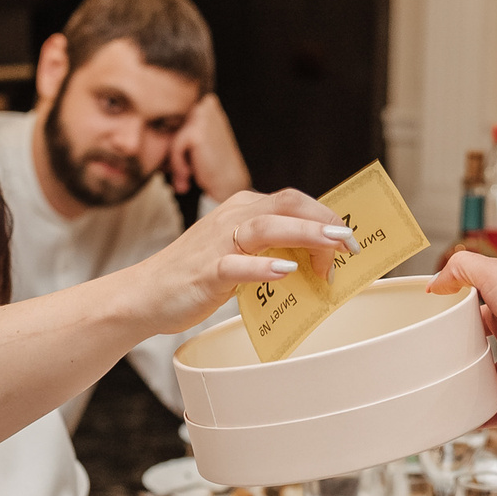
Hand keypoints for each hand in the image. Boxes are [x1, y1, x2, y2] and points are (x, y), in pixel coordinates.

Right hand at [124, 187, 347, 334]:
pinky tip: (284, 273)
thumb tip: (318, 259)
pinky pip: (235, 265)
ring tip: (331, 247)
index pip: (293, 201)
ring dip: (303, 234)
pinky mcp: (206, 272)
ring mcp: (217, 244)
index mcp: (242, 209)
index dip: (325, 217)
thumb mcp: (239, 253)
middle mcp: (231, 218)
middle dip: (323, 220)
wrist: (146, 294)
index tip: (348, 242)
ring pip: (265, 227)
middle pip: (285, 204)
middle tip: (349, 243)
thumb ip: (272, 249)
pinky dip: (261, 268)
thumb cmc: (196, 275)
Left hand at [166, 94, 251, 201]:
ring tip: (187, 175)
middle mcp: (206, 104)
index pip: (172, 117)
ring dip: (175, 160)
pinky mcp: (196, 131)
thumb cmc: (211, 165)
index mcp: (206, 102)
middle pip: (169, 126)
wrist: (229, 184)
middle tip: (183, 173)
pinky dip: (178, 164)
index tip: (179, 162)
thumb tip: (142, 125)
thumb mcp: (193, 142)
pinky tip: (190, 173)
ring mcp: (202, 116)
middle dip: (171, 151)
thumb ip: (177, 129)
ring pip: (171, 138)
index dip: (172, 143)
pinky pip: (174, 148)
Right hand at [427, 255, 496, 424]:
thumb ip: (459, 270)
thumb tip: (434, 286)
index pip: (480, 328)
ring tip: (446, 402)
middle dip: (465, 371)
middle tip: (437, 376)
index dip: (459, 334)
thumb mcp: (493, 272)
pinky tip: (466, 419)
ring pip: (495, 393)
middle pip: (486, 364)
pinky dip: (487, 419)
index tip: (435, 341)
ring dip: (473, 398)